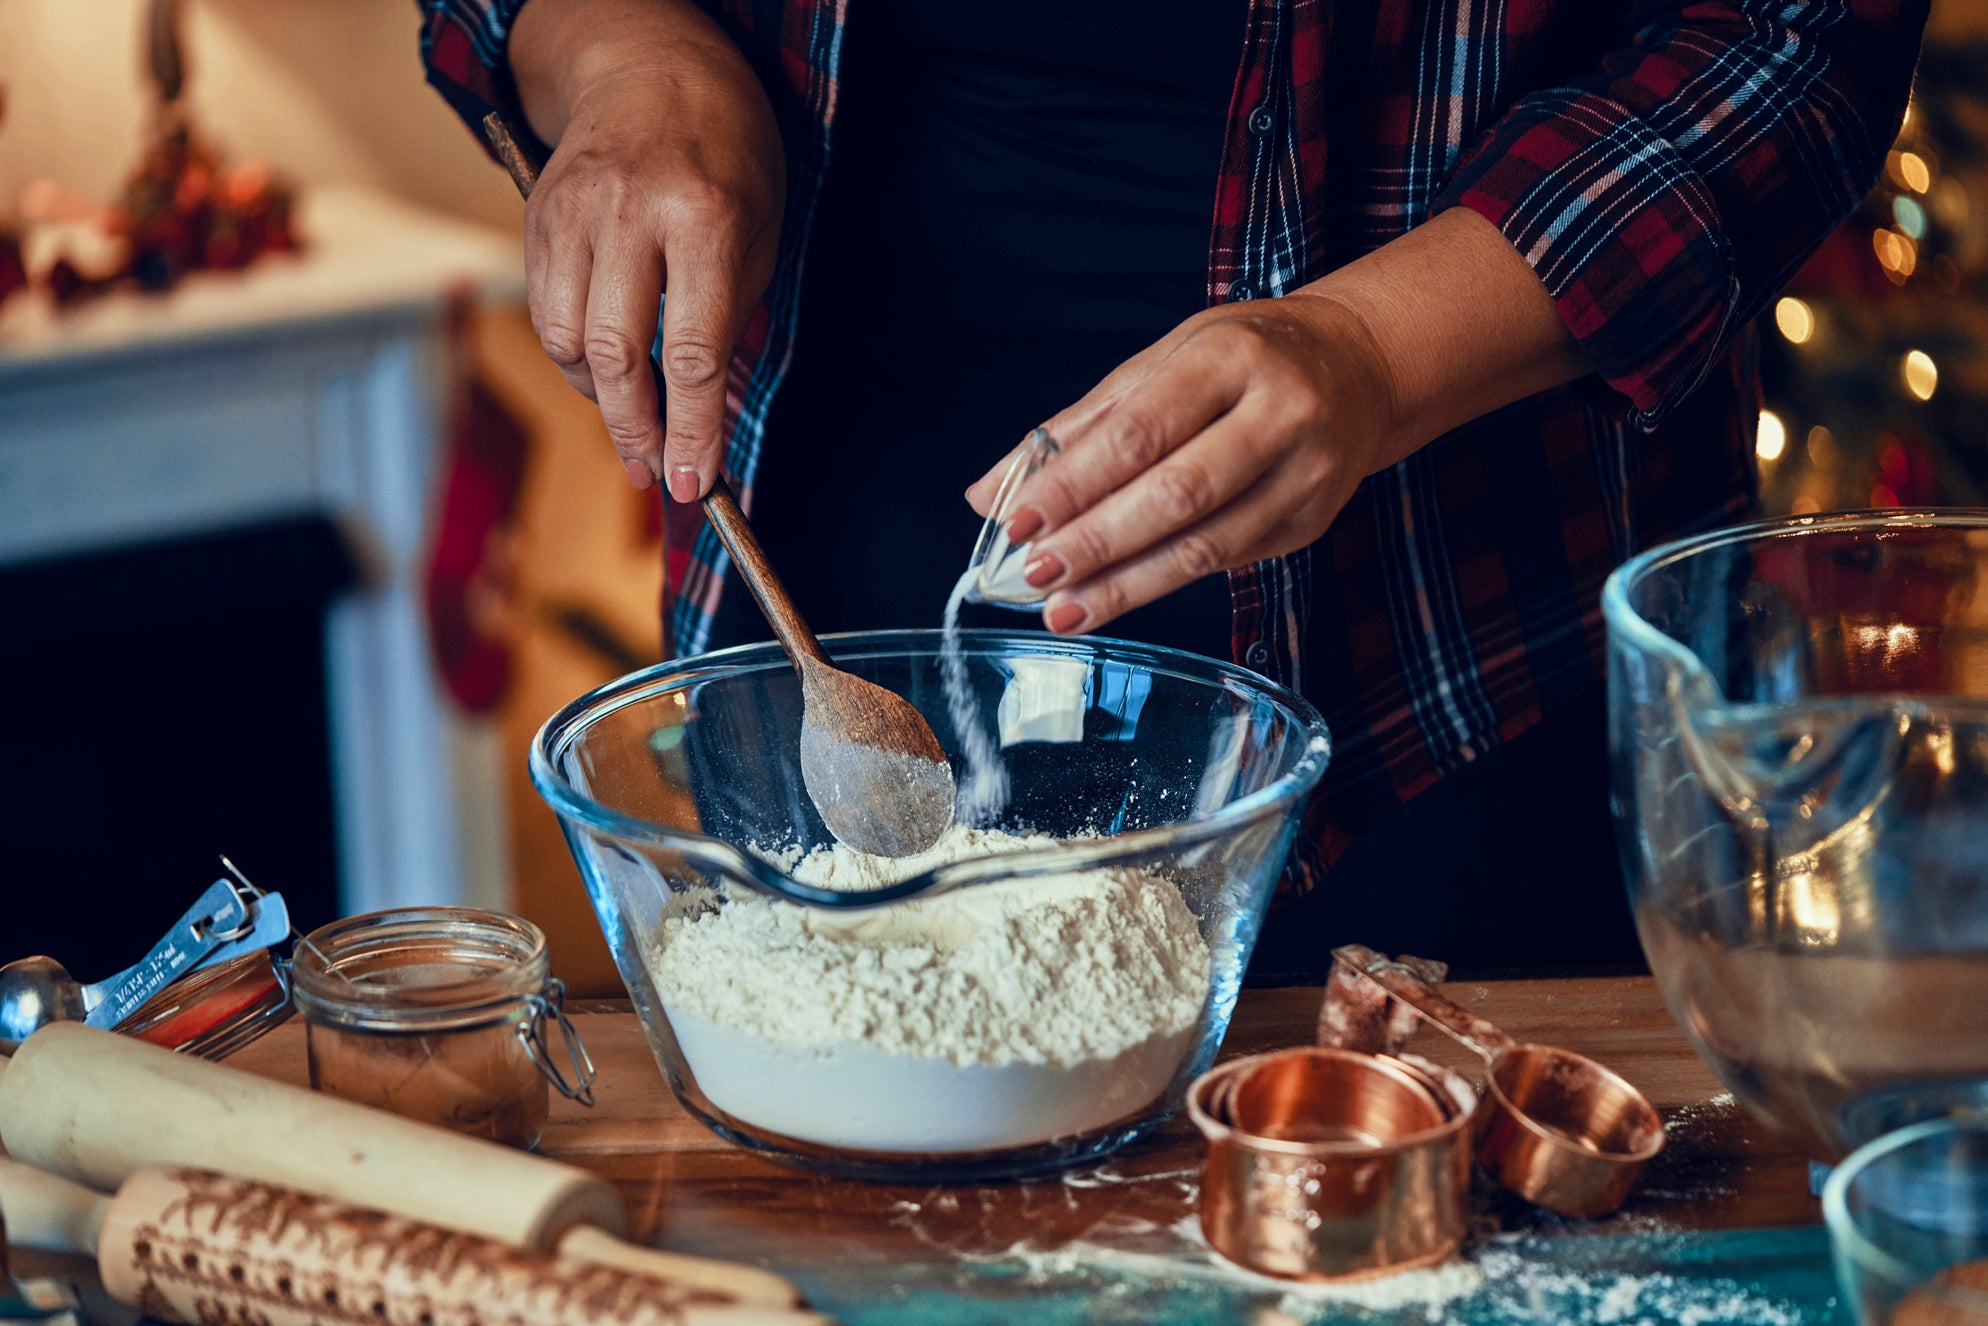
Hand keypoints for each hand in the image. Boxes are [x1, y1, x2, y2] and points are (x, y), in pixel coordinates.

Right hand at [512, 2, 784, 497]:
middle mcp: (630, 215)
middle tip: (656, 473)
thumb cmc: (726, 155)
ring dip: (603, 401)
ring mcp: (573, 215)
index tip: (695, 484)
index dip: (693, 430)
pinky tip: (605, 372)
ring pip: (568, 344)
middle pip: (617, 358)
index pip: (692, 352)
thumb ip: (730, 319)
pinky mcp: (537, 219)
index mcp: (703, 218)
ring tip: (636, 422)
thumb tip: (703, 416)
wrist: (651, 66)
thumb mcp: (760, 230)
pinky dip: (573, 360)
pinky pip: (544, 315)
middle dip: (638, 433)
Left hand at [965, 293, 1394, 634]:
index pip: (1140, 431)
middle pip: (1176, 494)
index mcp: (1230, 357)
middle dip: (1096, 543)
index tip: (1016, 523)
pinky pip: (1227, 561)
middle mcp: (1280, 413)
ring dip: (1126, 585)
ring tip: (1065, 610)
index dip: (1074, 484)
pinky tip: (1117, 595)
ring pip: (1206, 545)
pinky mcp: (1311, 522)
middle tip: (1035, 577)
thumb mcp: (1164, 362)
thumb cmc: (1245, 358)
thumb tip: (989, 492)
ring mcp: (1305, 474)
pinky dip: (1164, 582)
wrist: (1358, 368)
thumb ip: (1079, 427)